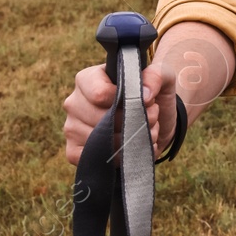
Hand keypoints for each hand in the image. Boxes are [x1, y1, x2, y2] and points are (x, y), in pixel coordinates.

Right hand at [62, 59, 179, 166]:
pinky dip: (121, 158)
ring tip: (146, 130)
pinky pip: (93, 159)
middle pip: (103, 120)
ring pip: (101, 142)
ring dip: (133, 139)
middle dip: (135, 121)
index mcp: (88, 79)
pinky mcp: (74, 150)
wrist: (156, 119)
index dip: (127, 100)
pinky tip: (134, 148)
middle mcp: (74, 102)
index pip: (99, 94)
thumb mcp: (163, 76)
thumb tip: (145, 95)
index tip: (146, 100)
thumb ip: (156, 76)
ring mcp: (72, 127)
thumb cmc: (154, 93)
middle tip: (152, 116)